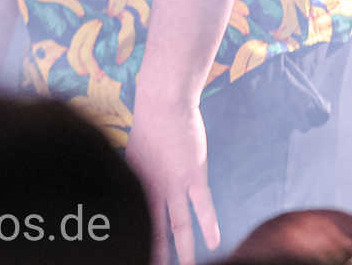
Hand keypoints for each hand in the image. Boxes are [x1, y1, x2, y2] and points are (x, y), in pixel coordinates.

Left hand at [126, 93, 218, 264]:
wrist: (162, 102)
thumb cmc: (150, 122)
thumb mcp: (136, 153)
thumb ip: (139, 173)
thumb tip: (137, 183)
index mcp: (138, 185)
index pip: (140, 220)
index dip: (143, 240)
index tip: (142, 255)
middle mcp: (153, 189)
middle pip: (156, 230)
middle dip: (159, 254)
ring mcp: (174, 184)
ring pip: (180, 225)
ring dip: (184, 250)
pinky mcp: (194, 175)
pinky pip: (203, 205)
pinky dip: (209, 224)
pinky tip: (215, 242)